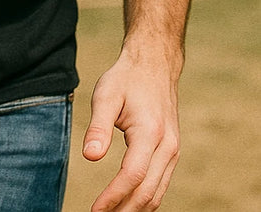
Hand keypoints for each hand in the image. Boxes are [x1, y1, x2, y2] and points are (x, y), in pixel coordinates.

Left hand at [84, 49, 181, 210]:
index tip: (95, 210)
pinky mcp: (171, 152)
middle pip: (147, 191)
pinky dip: (145, 198)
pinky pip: (160, 183)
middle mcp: (168, 147)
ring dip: (135, 208)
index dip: (114, 197)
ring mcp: (173, 151)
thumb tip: (89, 157)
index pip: (132, 176)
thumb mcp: (105, 95)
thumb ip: (98, 128)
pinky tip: (128, 204)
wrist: (154, 66)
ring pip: (157, 192)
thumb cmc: (126, 79)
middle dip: (124, 209)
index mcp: (150, 134)